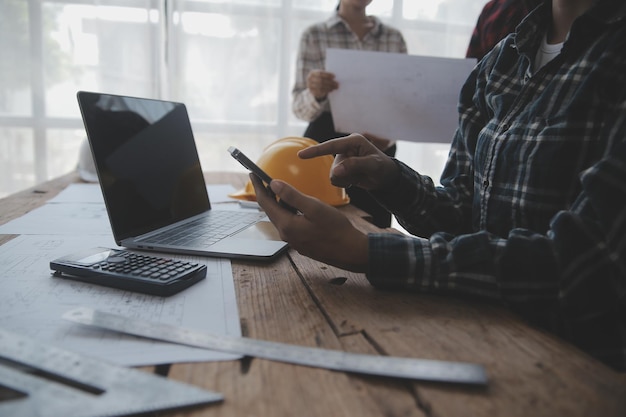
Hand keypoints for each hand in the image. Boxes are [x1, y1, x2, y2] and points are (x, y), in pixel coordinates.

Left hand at [250, 174, 367, 271]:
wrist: (350, 252)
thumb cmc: (336, 229)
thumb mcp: (314, 207)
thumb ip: (292, 195)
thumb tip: (274, 184)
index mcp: (287, 225)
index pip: (265, 203)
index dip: (258, 187)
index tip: (253, 174)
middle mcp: (286, 235)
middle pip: (271, 211)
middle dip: (266, 195)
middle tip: (264, 180)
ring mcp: (294, 241)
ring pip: (281, 218)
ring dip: (279, 203)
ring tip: (280, 190)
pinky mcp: (301, 243)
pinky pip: (290, 225)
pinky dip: (288, 212)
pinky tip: (296, 207)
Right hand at [298, 133, 399, 190]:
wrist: (386, 178)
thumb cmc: (383, 167)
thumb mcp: (373, 165)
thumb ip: (354, 165)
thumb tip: (336, 171)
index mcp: (353, 141)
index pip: (331, 145)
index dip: (316, 151)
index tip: (301, 155)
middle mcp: (345, 148)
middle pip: (333, 165)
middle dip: (345, 174)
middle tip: (361, 174)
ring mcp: (342, 159)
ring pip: (333, 174)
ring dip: (345, 179)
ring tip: (359, 177)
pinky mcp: (341, 169)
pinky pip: (335, 179)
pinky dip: (344, 182)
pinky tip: (354, 180)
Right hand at [306, 70, 338, 99]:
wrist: (313, 85)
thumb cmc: (320, 78)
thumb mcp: (322, 75)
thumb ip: (326, 75)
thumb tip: (335, 77)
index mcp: (312, 73)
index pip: (320, 73)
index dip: (327, 75)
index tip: (334, 76)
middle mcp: (309, 79)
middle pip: (321, 81)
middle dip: (330, 82)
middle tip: (337, 84)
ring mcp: (310, 86)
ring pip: (321, 87)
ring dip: (329, 87)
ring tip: (335, 87)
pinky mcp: (312, 92)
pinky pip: (320, 92)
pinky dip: (327, 91)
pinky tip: (331, 90)